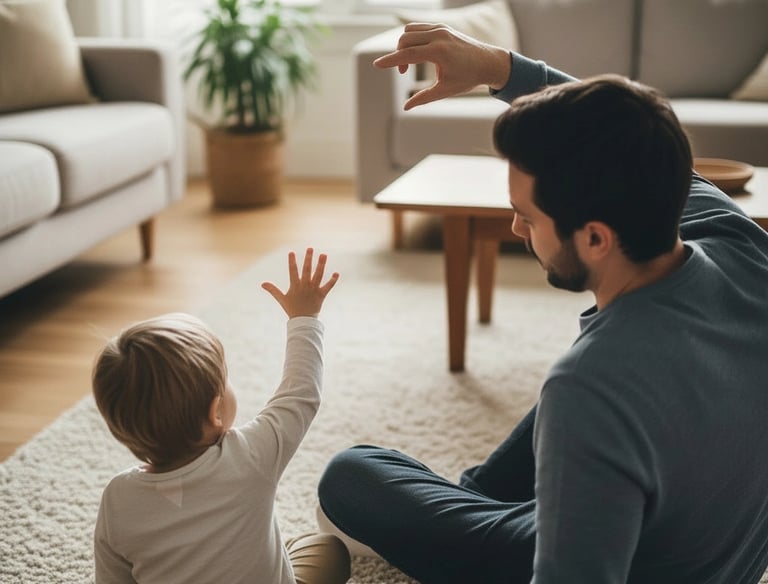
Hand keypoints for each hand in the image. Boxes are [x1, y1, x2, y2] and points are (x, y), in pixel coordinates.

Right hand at [261, 248, 338, 317]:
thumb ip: (273, 290)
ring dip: (321, 265)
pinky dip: (333, 280)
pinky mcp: (321, 295)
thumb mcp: (281, 299)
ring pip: (318, 275)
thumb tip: (262, 284)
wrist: (303, 321)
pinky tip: (336, 273)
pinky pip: (328, 286)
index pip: (293, 271)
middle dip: (308, 259)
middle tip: (310, 249)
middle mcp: (305, 286)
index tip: (291, 252)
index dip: (292, 262)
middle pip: (307, 270)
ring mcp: (314, 290)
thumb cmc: (292, 309)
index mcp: (295, 286)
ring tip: (323, 255)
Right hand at [373, 23, 510, 109]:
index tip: (376, 65)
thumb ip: (423, 98)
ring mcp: (440, 28)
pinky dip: (413, 40)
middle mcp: (439, 36)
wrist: (488, 63)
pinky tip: (418, 54)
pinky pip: (418, 29)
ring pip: (409, 31)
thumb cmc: (468, 78)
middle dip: (398, 56)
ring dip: (404, 46)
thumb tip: (405, 108)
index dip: (390, 61)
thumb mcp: (445, 91)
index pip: (407, 54)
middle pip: (405, 40)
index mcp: (439, 52)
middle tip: (403, 72)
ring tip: (410, 63)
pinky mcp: (442, 27)